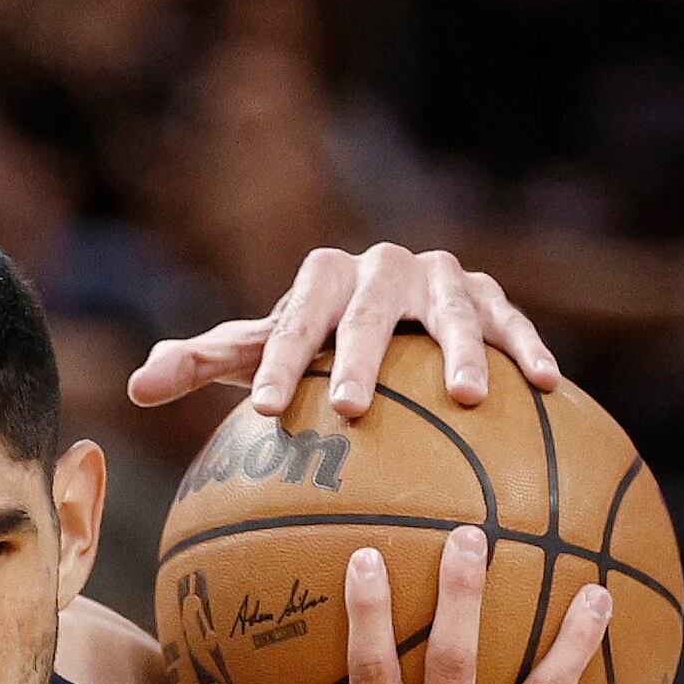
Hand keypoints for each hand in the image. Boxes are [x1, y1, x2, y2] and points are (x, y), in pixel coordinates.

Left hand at [130, 242, 560, 426]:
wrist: (395, 316)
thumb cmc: (320, 347)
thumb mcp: (266, 355)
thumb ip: (209, 364)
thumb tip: (136, 388)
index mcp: (322, 279)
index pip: (293, 318)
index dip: (277, 362)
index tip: (264, 413)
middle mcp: (383, 270)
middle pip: (369, 310)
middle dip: (360, 356)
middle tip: (353, 408)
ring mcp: (442, 280)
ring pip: (451, 310)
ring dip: (462, 350)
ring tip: (468, 398)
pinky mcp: (491, 298)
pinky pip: (511, 321)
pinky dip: (527, 348)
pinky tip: (548, 385)